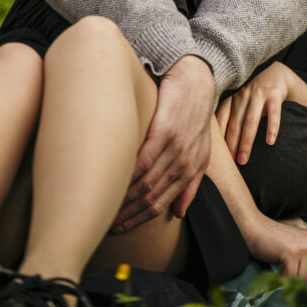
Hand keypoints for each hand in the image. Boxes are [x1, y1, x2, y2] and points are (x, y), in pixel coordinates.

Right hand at [112, 55, 214, 231]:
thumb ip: (191, 182)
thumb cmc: (192, 113)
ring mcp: (175, 147)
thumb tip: (179, 212)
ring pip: (146, 182)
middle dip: (129, 214)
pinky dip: (128, 174)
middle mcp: (185, 162)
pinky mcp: (164, 130)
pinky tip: (114, 181)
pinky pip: (143, 160)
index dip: (141, 219)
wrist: (195, 79)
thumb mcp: (200, 150)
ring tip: (106, 206)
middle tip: (107, 224)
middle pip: (152, 197)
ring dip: (125, 198)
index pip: (163, 203)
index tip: (122, 227)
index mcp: (193, 169)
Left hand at [216, 62, 306, 164]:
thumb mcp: (239, 101)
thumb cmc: (253, 95)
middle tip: (228, 165)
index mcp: (231, 99)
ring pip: (250, 120)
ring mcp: (258, 94)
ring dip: (246, 141)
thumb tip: (214, 144)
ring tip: (243, 159)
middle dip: (231, 145)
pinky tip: (270, 141)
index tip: (215, 157)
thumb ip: (228, 117)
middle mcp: (242, 95)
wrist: (275, 74)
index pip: (221, 120)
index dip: (218, 139)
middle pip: (234, 124)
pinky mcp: (274, 94)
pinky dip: (272, 127)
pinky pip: (273, 112)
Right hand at [245, 214, 306, 279]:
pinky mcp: (292, 253)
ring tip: (283, 267)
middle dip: (304, 278)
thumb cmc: (276, 241)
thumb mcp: (300, 245)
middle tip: (291, 272)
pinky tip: (278, 268)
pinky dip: (283, 277)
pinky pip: (292, 277)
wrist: (256, 228)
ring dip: (292, 278)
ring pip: (304, 278)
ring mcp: (304, 246)